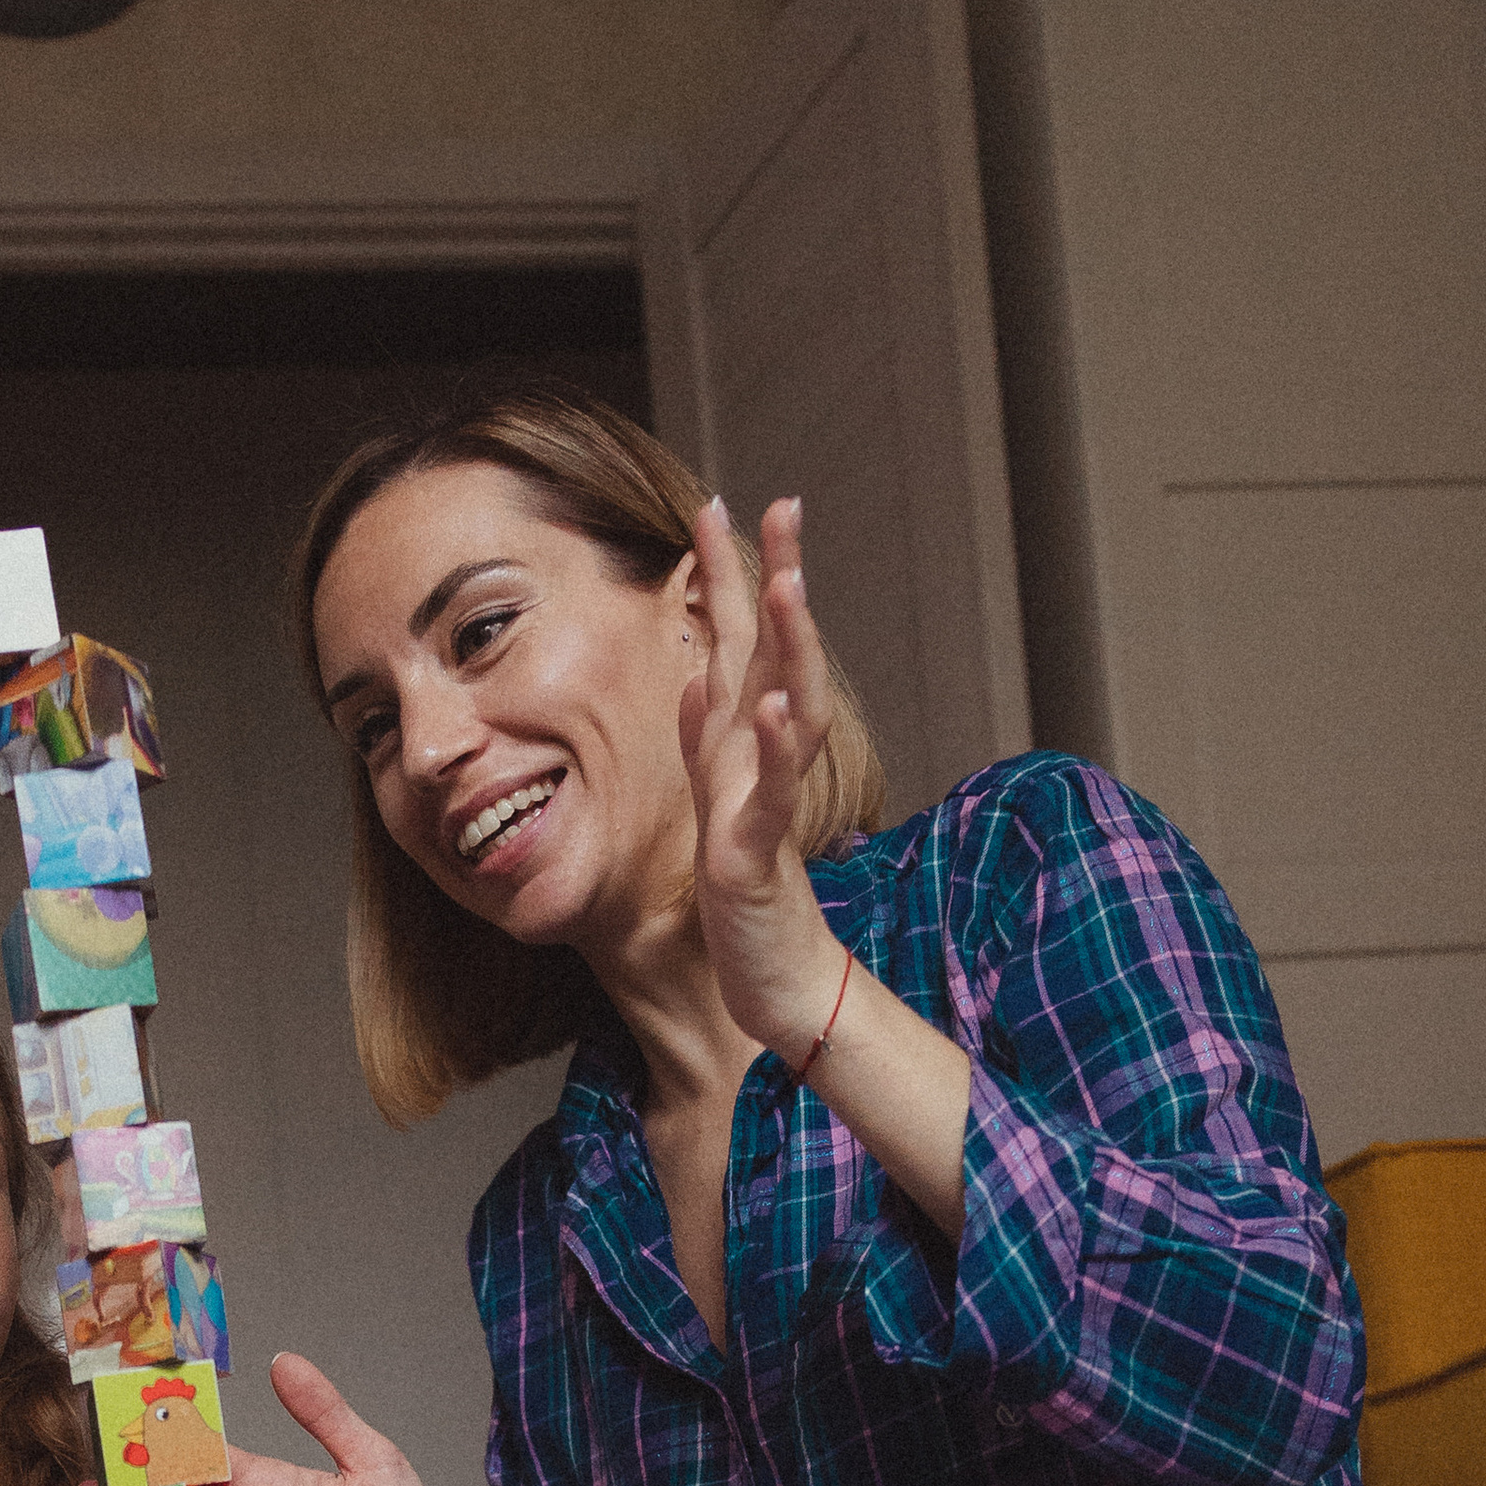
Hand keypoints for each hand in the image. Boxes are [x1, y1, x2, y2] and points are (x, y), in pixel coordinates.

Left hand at [679, 496, 852, 1063]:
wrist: (778, 980)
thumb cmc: (748, 898)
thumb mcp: (718, 805)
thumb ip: (708, 738)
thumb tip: (695, 674)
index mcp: (742, 744)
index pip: (738, 643)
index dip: (726, 576)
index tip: (715, 505)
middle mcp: (763, 759)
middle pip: (777, 653)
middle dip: (778, 577)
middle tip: (784, 506)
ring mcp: (768, 798)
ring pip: (790, 704)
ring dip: (790, 643)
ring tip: (787, 581)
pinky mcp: (761, 848)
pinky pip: (773, 788)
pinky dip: (773, 742)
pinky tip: (769, 700)